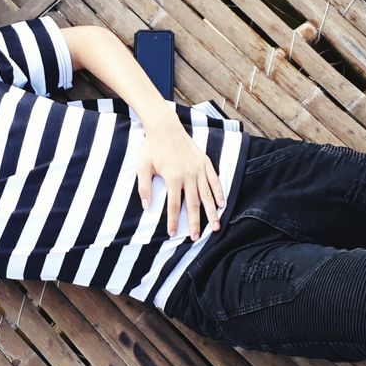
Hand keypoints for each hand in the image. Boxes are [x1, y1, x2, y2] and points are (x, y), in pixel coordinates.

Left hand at [137, 120, 224, 240]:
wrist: (165, 127)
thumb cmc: (152, 148)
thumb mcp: (143, 167)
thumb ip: (144, 188)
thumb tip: (146, 207)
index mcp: (173, 178)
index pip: (174, 206)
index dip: (174, 221)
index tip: (173, 234)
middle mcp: (189, 175)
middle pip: (194, 204)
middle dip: (196, 223)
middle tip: (198, 238)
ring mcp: (199, 169)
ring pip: (207, 195)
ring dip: (211, 212)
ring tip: (216, 226)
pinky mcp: (205, 162)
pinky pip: (215, 180)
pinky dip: (219, 192)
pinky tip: (221, 204)